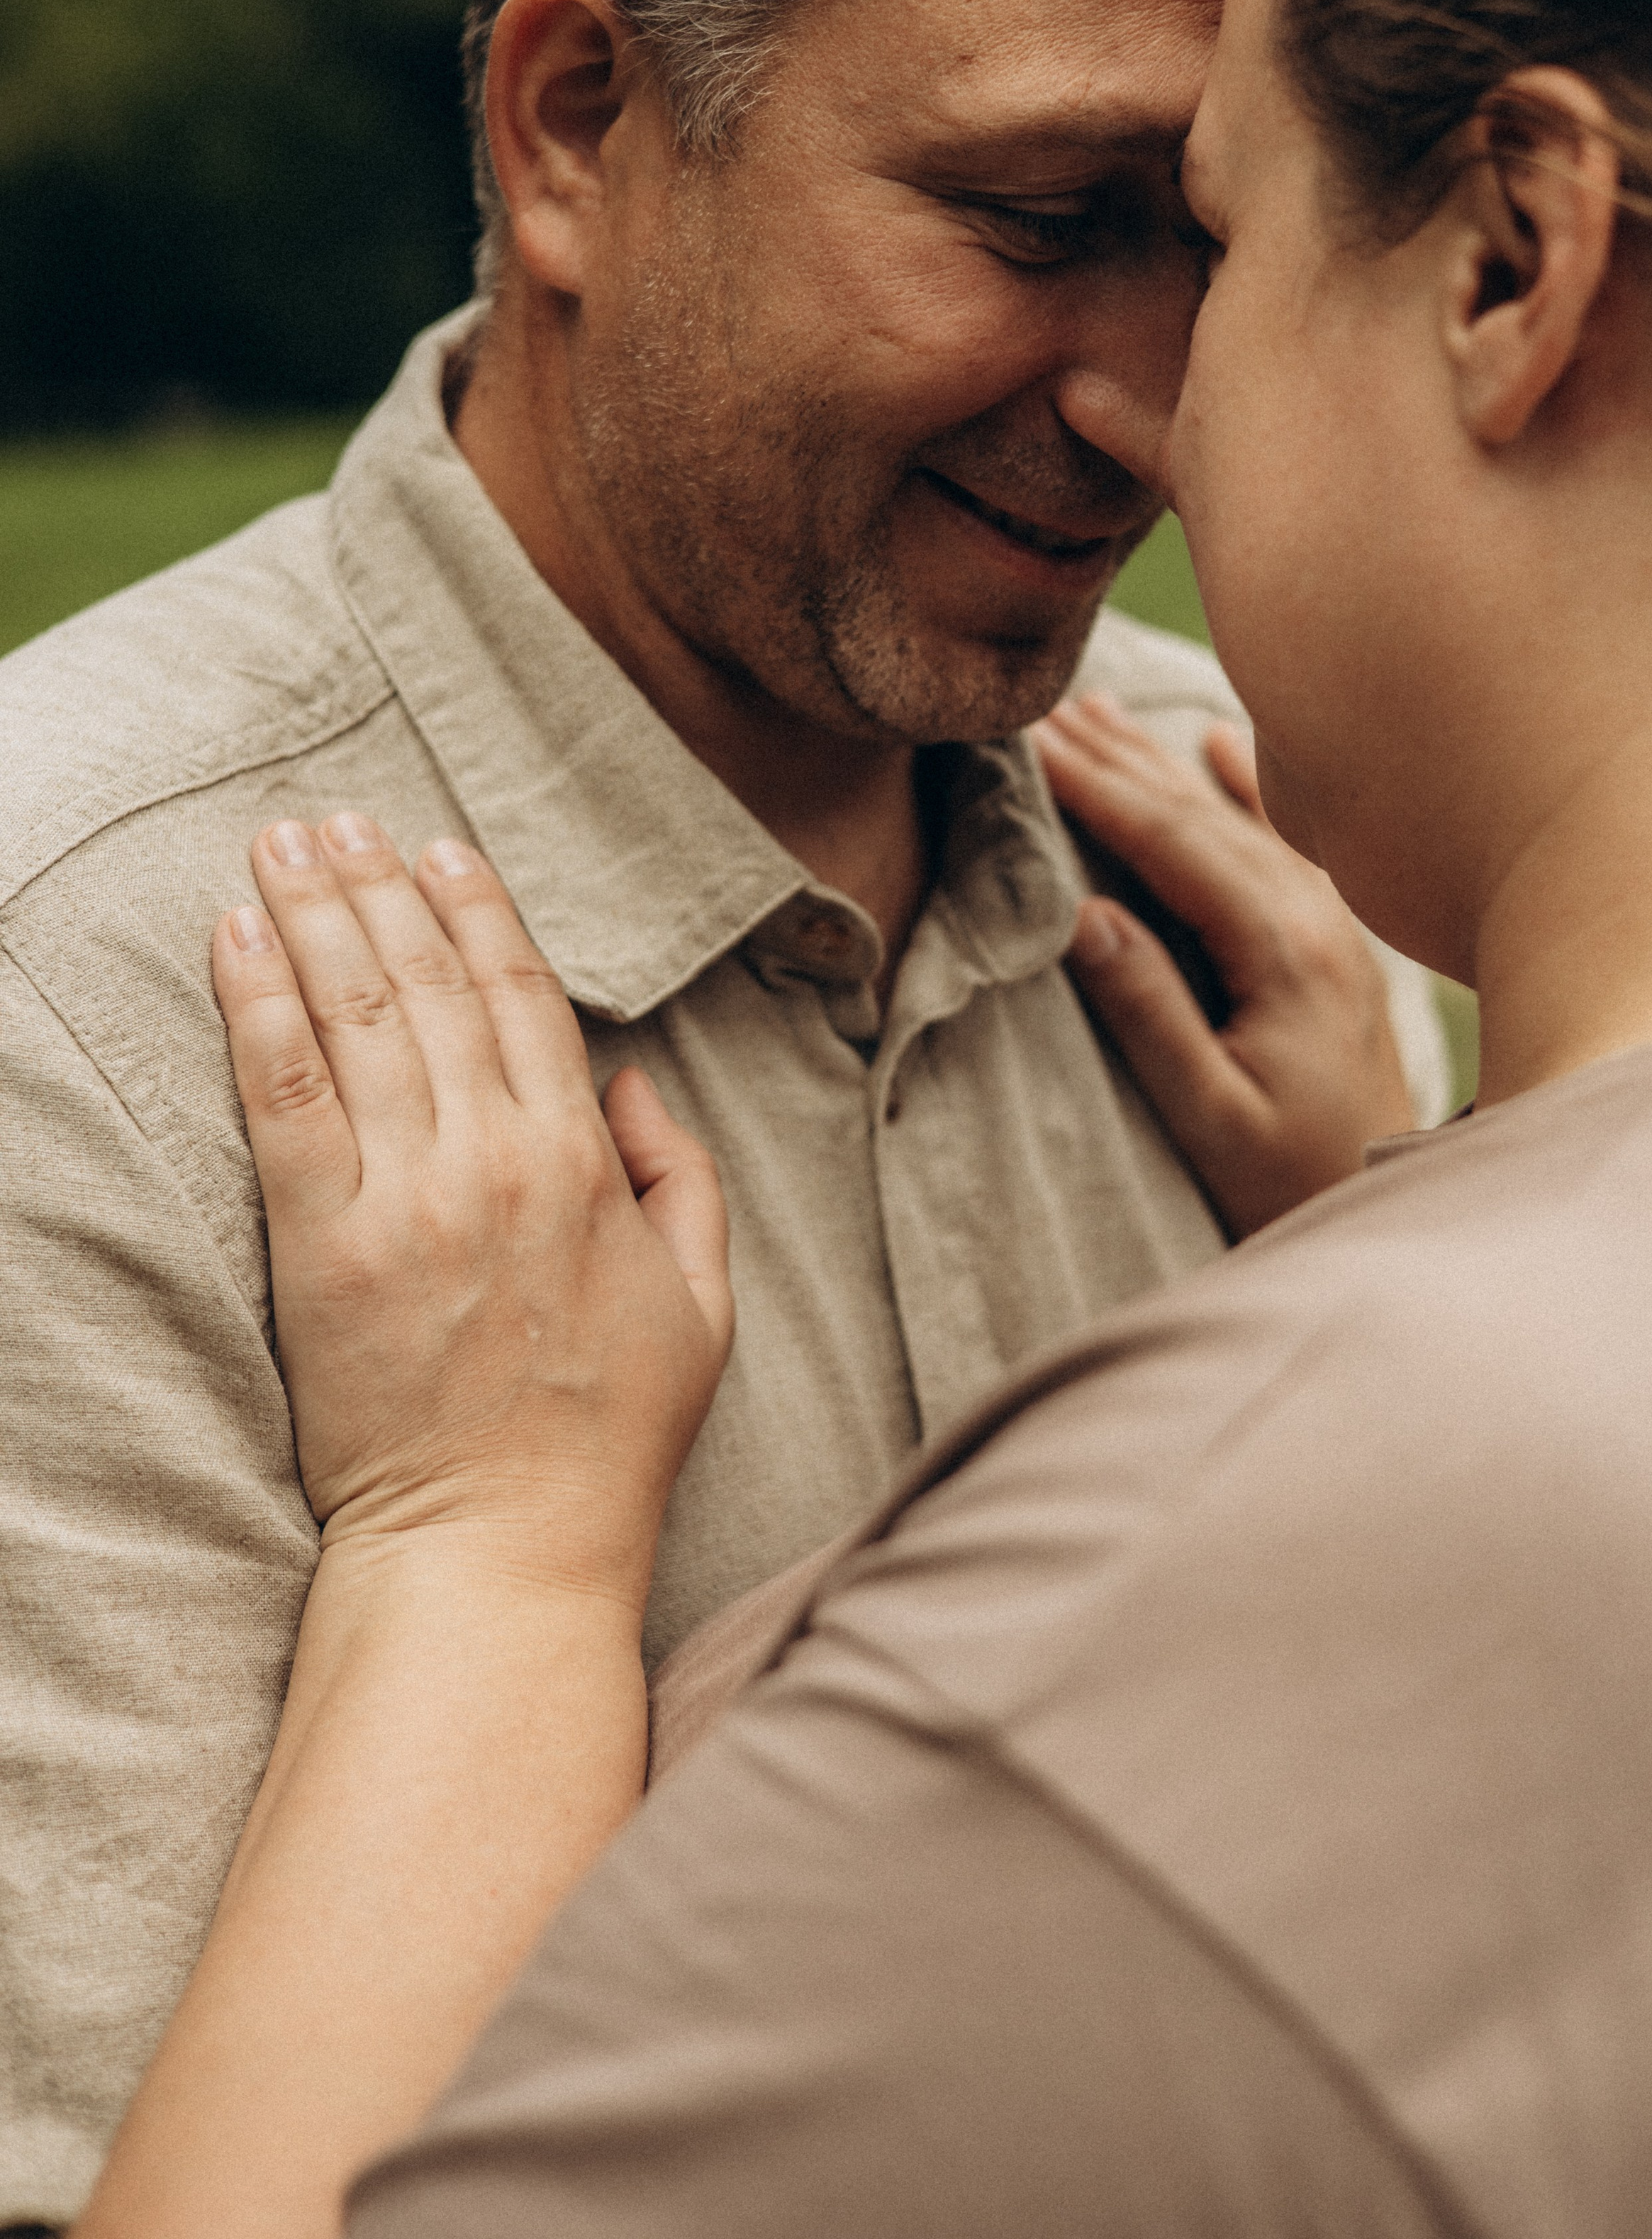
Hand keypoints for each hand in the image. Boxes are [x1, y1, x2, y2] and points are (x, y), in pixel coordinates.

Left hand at [212, 815, 732, 1611]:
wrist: (498, 1546)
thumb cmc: (608, 1436)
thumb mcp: (703, 1304)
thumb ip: (682, 1179)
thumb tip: (634, 1081)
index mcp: (584, 1164)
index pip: (521, 998)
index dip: (478, 911)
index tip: (441, 849)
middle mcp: (495, 1160)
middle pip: (425, 985)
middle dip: (379, 887)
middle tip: (340, 818)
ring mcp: (405, 1201)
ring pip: (354, 1018)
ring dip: (313, 915)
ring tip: (281, 844)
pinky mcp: (322, 1250)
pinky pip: (284, 1099)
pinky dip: (258, 1006)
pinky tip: (235, 939)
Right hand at [1033, 696, 1412, 1238]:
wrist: (1395, 1203)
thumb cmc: (1290, 1178)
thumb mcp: (1210, 1115)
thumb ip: (1151, 1015)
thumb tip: (1084, 914)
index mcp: (1281, 954)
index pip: (1174, 845)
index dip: (1099, 790)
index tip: (1034, 741)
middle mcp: (1316, 921)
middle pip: (1204, 814)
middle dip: (1121, 757)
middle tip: (1047, 706)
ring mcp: (1334, 925)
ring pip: (1238, 817)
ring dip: (1165, 763)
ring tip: (1100, 713)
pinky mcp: (1340, 941)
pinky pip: (1286, 839)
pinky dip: (1246, 786)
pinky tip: (1217, 743)